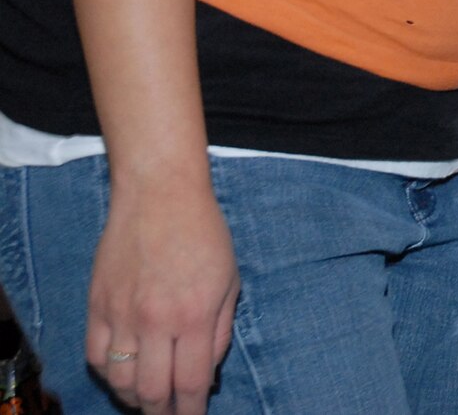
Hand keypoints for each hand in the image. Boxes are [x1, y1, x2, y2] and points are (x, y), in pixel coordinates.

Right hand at [87, 176, 238, 414]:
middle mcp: (155, 321)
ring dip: (134, 398)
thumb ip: (219, 332)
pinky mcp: (97, 305)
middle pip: (151, 391)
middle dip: (162, 411)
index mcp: (194, 316)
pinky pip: (97, 356)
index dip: (191, 409)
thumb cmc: (204, 234)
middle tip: (171, 414)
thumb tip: (208, 375)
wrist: (159, 195)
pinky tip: (123, 374)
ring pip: (119, 380)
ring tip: (148, 400)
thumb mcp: (230, 282)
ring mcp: (121, 314)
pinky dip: (109, 374)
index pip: (191, 383)